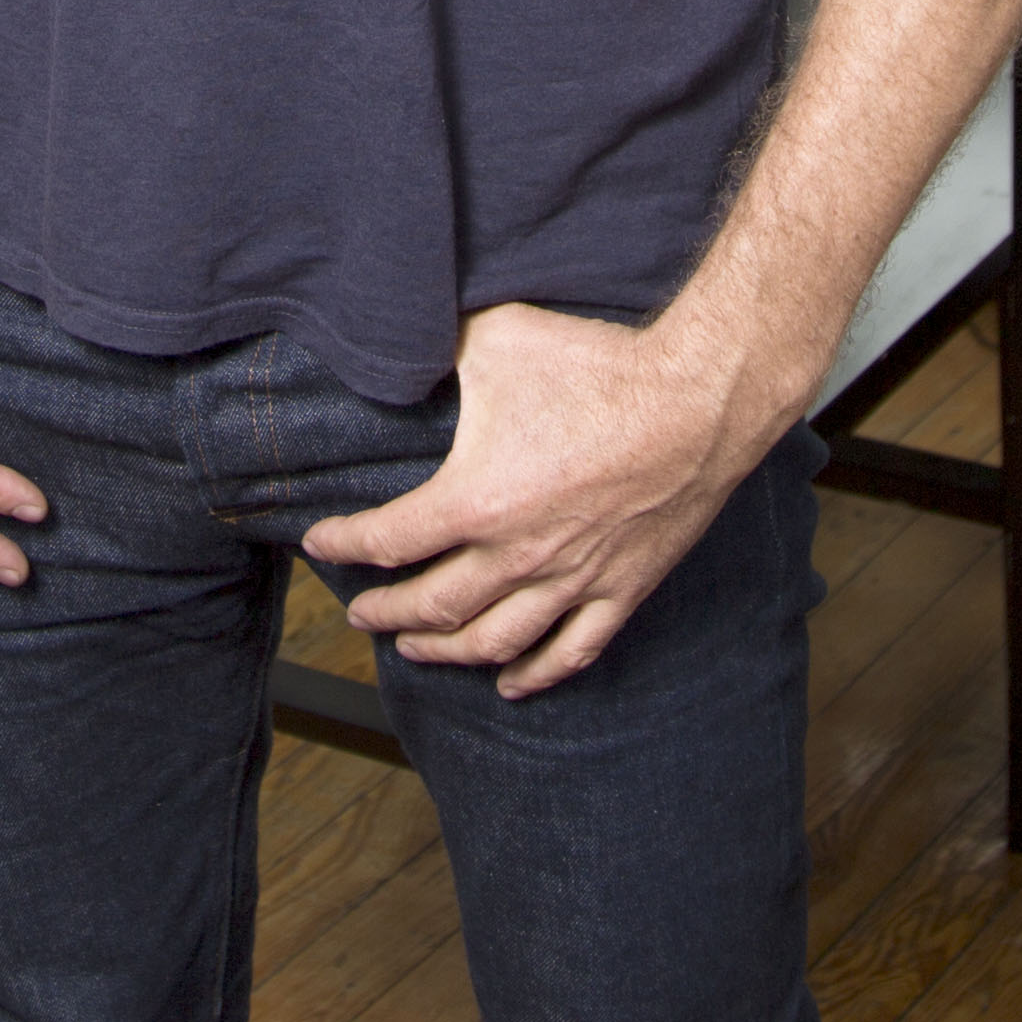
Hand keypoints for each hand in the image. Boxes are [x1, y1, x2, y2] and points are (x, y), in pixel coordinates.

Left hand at [301, 301, 773, 696]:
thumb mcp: (499, 337)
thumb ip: (440, 350)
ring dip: (445, 651)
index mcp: (477, 500)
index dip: (346, 545)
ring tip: (415, 649)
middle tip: (362, 614)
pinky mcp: (621, 590)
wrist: (698, 398)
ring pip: (493, 640)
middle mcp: (518, 554)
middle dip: (386, 613)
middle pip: (433, 605)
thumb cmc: (598, 365)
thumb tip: (402, 341)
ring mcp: (572, 580)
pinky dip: (534, 674)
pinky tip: (512, 684)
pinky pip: (571, 651)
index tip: (323, 544)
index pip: (390, 540)